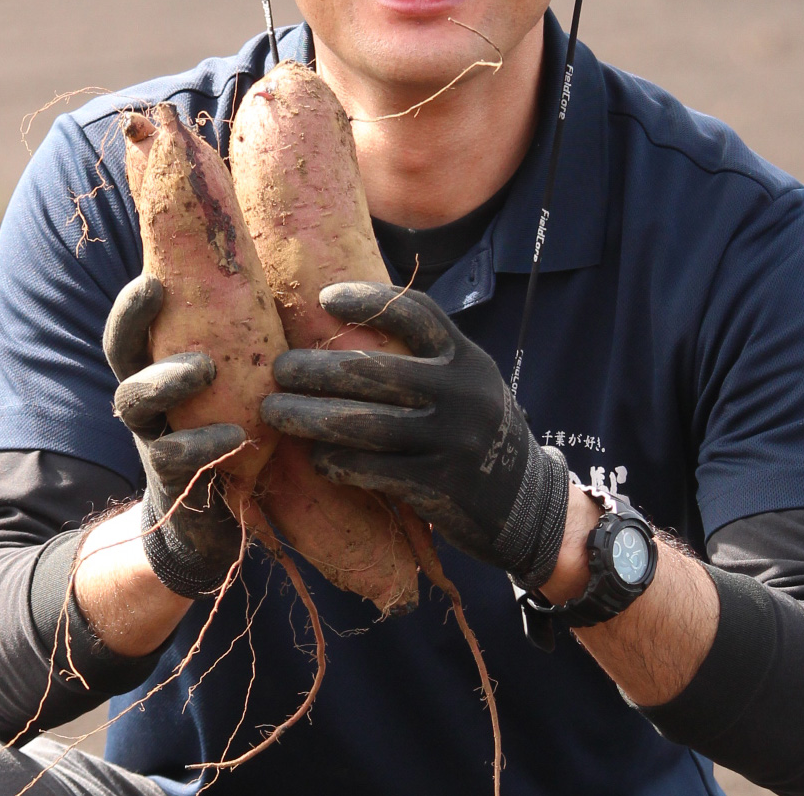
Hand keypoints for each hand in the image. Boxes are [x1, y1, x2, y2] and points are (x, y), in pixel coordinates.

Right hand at [102, 273, 244, 597]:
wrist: (211, 528)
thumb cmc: (235, 437)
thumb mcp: (235, 389)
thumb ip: (243, 349)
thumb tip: (286, 286)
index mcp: (156, 373)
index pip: (131, 331)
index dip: (132, 306)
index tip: (152, 277)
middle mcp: (145, 403)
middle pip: (123, 358)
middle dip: (135, 325)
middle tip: (165, 301)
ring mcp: (151, 440)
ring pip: (135, 402)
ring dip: (166, 379)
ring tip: (205, 368)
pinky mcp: (171, 480)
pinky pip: (172, 455)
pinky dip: (202, 442)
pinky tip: (233, 435)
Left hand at [259, 281, 570, 589]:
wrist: (530, 506)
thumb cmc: (477, 434)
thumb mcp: (468, 385)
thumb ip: (425, 360)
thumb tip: (347, 327)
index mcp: (468, 359)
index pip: (417, 314)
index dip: (369, 300)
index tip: (323, 297)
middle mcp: (463, 394)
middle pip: (373, 371)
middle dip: (315, 369)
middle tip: (277, 369)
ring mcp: (453, 441)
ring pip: (363, 424)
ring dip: (309, 417)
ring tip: (273, 411)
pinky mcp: (440, 487)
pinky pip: (373, 470)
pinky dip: (336, 463)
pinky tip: (315, 458)